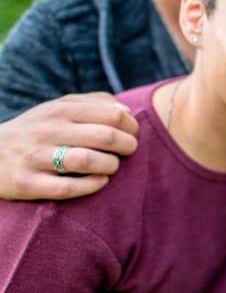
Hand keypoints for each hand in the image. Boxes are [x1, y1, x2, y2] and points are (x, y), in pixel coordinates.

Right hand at [0, 93, 138, 200]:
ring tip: (112, 166)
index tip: (132, 134)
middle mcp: (47, 131)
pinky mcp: (26, 183)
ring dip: (110, 165)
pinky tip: (100, 182)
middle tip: (129, 151)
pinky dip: (91, 186)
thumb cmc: (35, 130)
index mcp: (59, 111)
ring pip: (87, 160)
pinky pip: (67, 188)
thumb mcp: (57, 108)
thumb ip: (91, 104)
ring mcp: (35, 157)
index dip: (131, 126)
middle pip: (105, 136)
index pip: (112, 114)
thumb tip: (126, 110)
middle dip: (127, 146)